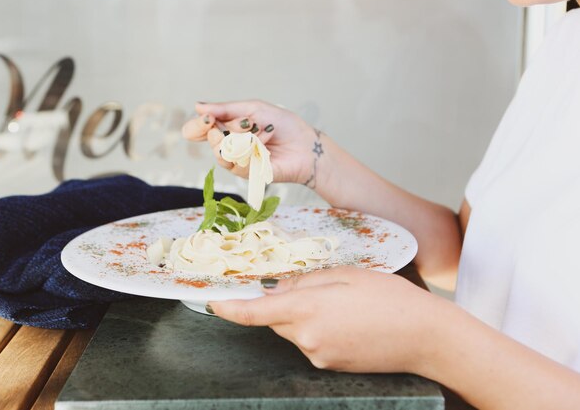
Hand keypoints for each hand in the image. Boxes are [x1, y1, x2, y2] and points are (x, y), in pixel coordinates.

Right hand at [182, 100, 318, 184]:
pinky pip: (239, 162)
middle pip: (210, 141)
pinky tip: (266, 143)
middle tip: (245, 125)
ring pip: (222, 154)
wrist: (305, 145)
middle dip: (226, 129)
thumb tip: (198, 106)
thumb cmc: (283, 125)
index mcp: (226, 128)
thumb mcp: (253, 109)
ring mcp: (237, 161)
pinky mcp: (248, 174)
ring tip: (258, 131)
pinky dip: (254, 148)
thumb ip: (225, 109)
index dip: (197, 126)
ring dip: (242, 139)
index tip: (207, 119)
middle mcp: (228, 145)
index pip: (198, 130)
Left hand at [209, 266, 442, 373]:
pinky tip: (346, 319)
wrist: (426, 337)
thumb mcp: (346, 275)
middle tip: (308, 285)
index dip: (229, 308)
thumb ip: (305, 282)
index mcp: (308, 311)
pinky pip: (311, 343)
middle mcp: (307, 339)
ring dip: (302, 315)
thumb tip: (277, 289)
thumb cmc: (391, 298)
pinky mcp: (331, 366)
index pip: (254, 313)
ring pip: (293, 330)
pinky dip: (317, 328)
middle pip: (275, 319)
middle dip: (281, 302)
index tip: (214, 302)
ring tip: (339, 302)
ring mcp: (319, 357)